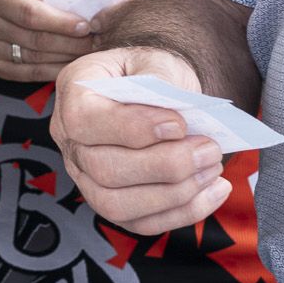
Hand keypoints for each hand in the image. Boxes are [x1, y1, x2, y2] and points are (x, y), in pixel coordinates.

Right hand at [0, 0, 93, 80]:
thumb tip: (79, 11)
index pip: (29, 13)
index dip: (60, 22)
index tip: (86, 25)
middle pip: (34, 39)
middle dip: (70, 42)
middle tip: (96, 41)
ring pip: (33, 58)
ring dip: (65, 57)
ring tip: (88, 53)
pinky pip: (26, 73)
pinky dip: (51, 71)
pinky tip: (68, 65)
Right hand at [51, 47, 231, 234]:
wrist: (152, 90)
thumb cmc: (151, 74)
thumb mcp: (156, 59)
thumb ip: (161, 77)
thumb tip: (176, 113)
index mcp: (73, 93)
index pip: (87, 121)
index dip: (134, 129)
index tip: (180, 125)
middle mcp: (69, 139)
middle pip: (104, 170)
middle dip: (164, 166)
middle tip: (209, 150)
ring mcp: (84, 176)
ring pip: (117, 205)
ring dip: (173, 194)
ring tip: (213, 170)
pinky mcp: (110, 202)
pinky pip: (139, 223)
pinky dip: (182, 213)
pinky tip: (214, 191)